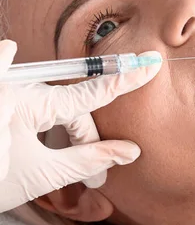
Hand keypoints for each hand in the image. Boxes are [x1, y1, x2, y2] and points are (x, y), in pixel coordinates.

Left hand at [0, 40, 161, 211]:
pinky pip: (2, 75)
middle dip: (85, 136)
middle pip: (67, 107)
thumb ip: (87, 159)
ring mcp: (0, 91)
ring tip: (69, 158)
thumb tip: (130, 151)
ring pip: (46, 103)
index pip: (89, 93)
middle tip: (97, 174)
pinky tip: (9, 49)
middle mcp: (12, 89)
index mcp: (27, 103)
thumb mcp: (39, 175)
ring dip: (62, 126)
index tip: (150, 64)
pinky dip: (6, 64)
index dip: (124, 81)